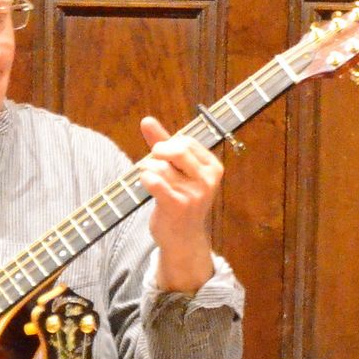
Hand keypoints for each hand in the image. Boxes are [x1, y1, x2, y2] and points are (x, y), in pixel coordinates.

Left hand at [137, 114, 222, 292]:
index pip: (186, 141)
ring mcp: (194, 194)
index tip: (163, 157)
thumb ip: (163, 143)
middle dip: (158, 152)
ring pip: (161, 166)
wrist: (183, 238)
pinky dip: (145, 179)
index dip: (168, 144)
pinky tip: (147, 186)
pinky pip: (154, 180)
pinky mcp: (177, 205)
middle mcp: (207, 180)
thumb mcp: (178, 171)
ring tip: (150, 179)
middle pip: (176, 149)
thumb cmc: (180, 200)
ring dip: (148, 169)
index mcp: (213, 168)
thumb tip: (146, 120)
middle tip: (152, 163)